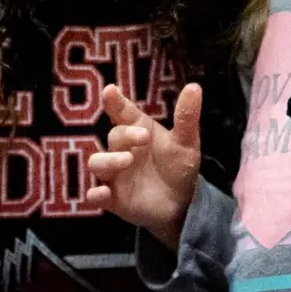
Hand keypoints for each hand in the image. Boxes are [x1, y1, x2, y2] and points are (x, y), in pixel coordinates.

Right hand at [87, 83, 202, 248]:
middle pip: (114, 136)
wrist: (182, 204)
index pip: (122, 111)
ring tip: (127, 160)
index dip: (114, 101)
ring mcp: (115, 174)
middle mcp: (122, 149)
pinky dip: (96, 194)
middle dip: (126, 134)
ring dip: (108, 161)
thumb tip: (195, 87)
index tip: (110, 90)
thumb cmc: (179, 166)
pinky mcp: (113, 198)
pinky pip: (96, 195)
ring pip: (97, 163)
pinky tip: (102, 194)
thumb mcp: (186, 142)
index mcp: (137, 129)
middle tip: (144, 136)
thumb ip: (186, 116)